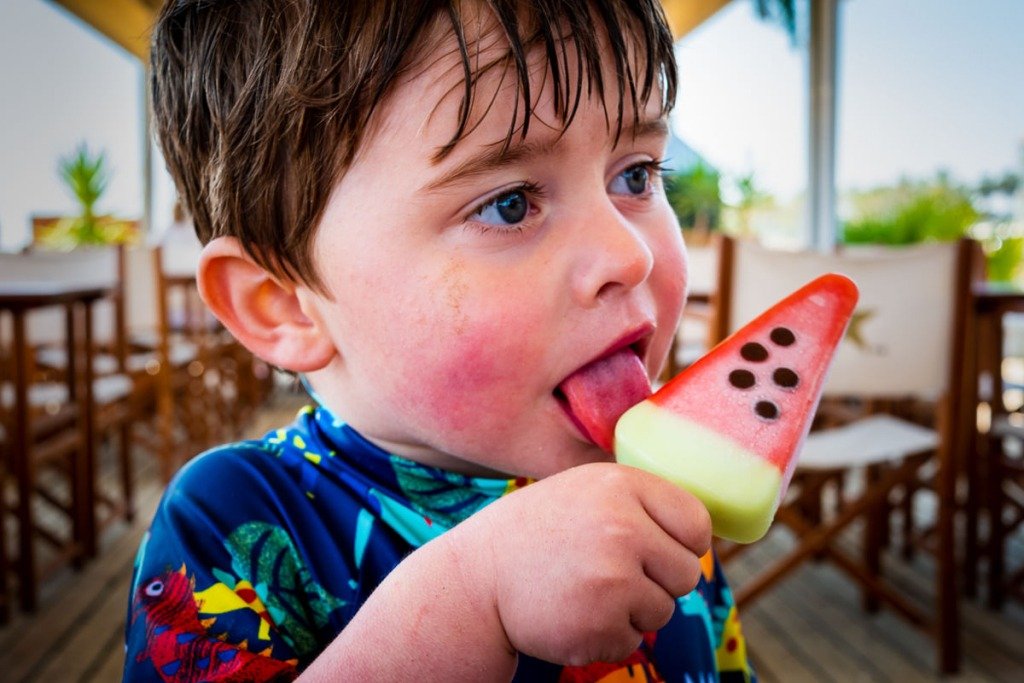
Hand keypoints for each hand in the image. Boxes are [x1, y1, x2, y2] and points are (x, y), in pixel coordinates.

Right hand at [446, 462, 711, 666]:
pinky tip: (573, 612)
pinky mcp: (602, 625)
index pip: (698, 524)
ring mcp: (614, 579)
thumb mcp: (586, 491)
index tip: (655, 547)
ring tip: (584, 590)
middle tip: (610, 572)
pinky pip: (634, 640)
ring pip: (663, 610)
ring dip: (631, 610)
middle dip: (657, 581)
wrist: (478, 579)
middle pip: (687, 573)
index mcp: (622, 486)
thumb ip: (639, 502)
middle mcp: (623, 528)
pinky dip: (608, 635)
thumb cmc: (538, 533)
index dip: (681, 543)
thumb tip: (703, 532)